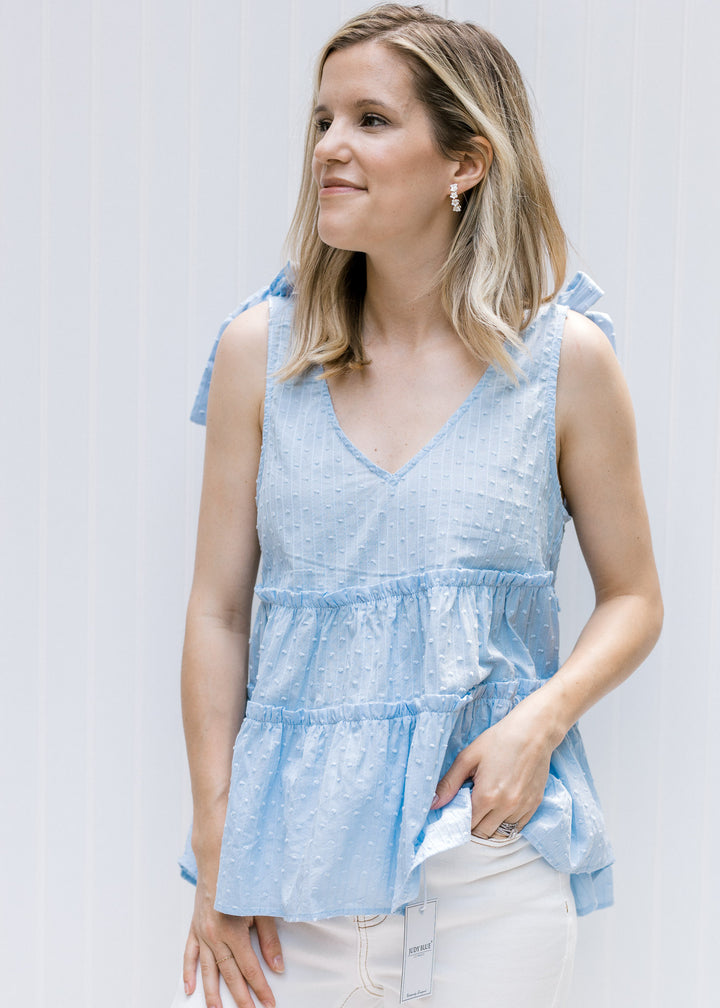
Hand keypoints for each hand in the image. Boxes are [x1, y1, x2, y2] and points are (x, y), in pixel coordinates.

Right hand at [183, 874, 283, 1007]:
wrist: (218, 857)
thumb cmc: (242, 878)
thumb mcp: (261, 907)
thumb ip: (269, 939)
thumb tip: (277, 966)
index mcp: (232, 930)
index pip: (249, 968)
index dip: (260, 987)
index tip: (269, 1002)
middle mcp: (214, 935)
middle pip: (229, 974)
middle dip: (240, 997)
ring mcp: (201, 932)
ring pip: (208, 970)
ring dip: (213, 993)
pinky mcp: (194, 928)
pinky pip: (190, 955)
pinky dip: (189, 972)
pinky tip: (190, 988)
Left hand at [431, 700, 557, 837]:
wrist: (533, 731)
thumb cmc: (498, 740)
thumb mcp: (468, 757)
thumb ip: (449, 783)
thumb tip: (433, 804)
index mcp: (486, 796)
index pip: (467, 826)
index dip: (459, 821)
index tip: (456, 812)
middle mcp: (505, 807)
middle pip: (483, 834)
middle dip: (473, 826)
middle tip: (469, 810)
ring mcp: (522, 808)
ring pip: (501, 834)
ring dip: (490, 827)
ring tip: (485, 810)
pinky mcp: (534, 805)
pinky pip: (518, 827)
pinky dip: (507, 823)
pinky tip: (501, 808)